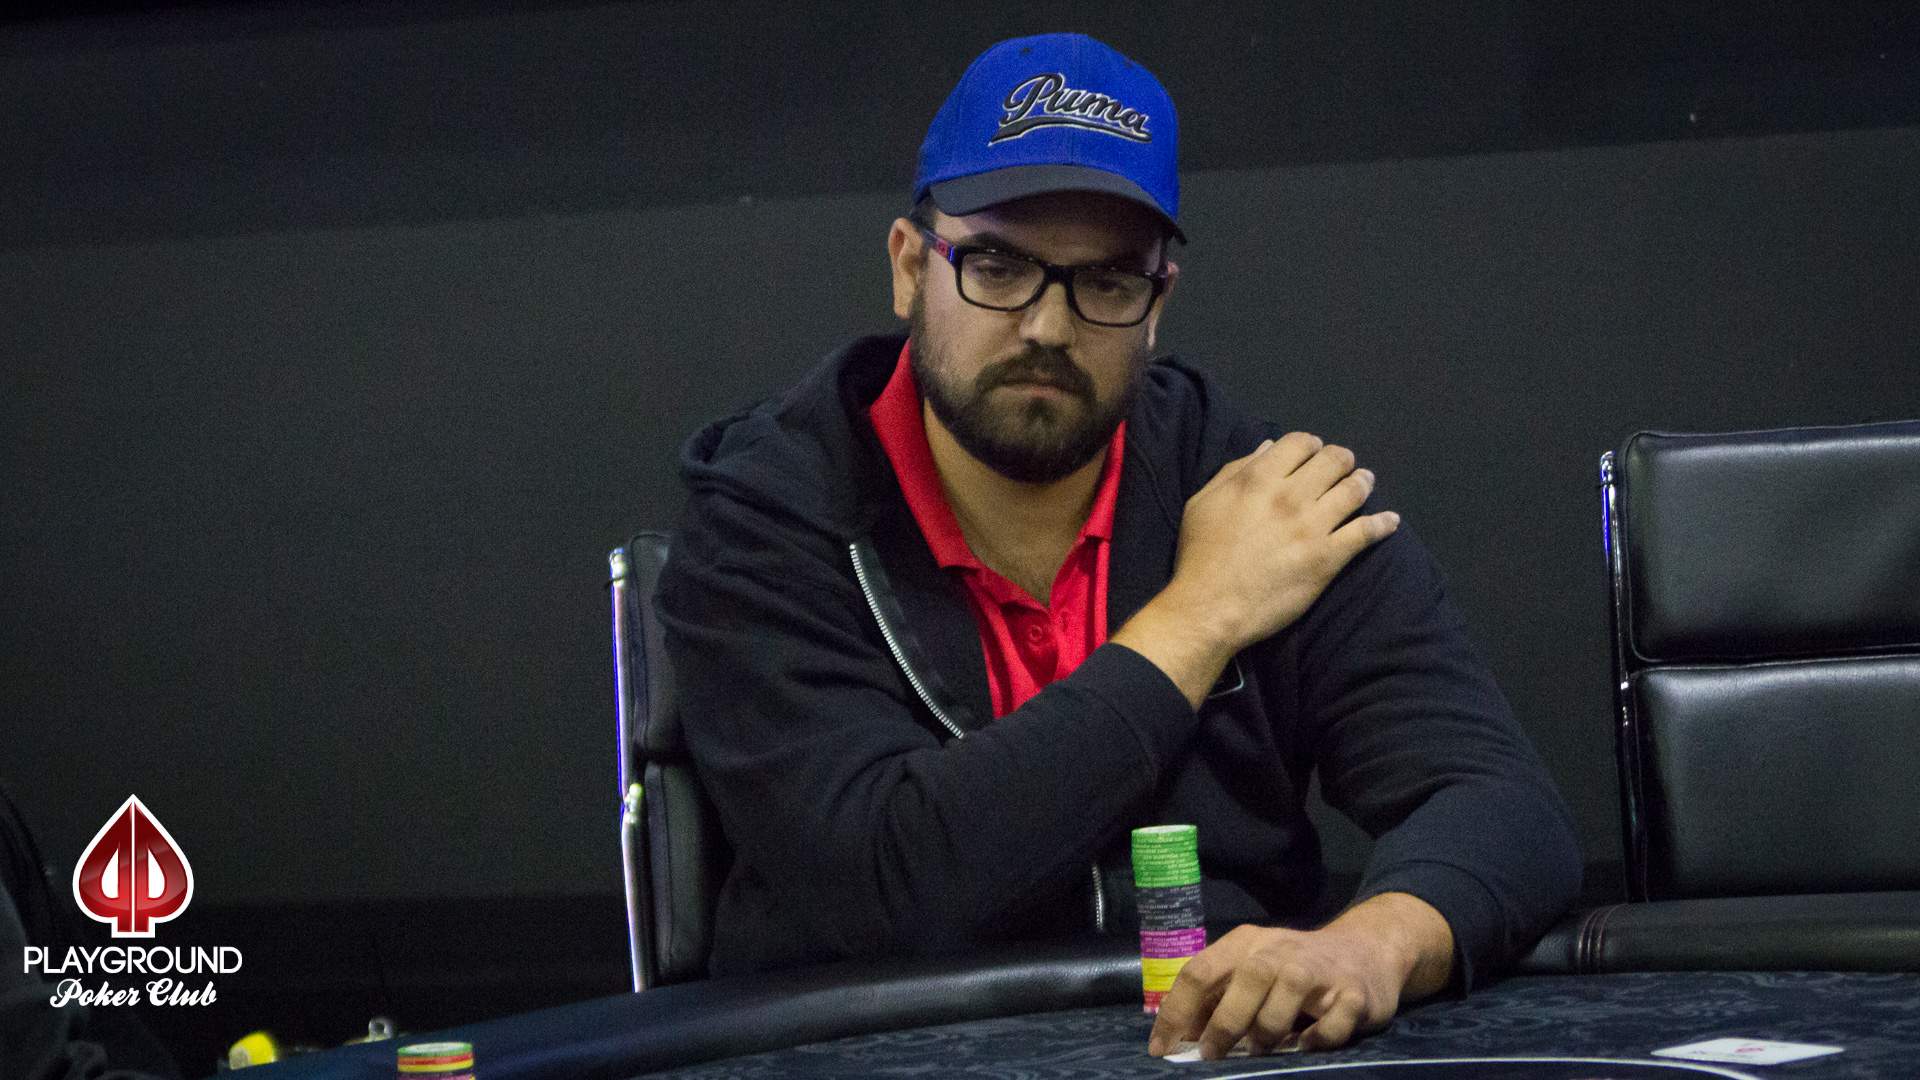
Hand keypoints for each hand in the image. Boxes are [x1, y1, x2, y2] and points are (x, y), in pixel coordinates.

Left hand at [1145, 923, 1402, 1058]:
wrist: (1365, 951)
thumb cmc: (1293, 969)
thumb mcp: (1251, 973)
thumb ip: (1218, 998)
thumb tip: (1179, 1038)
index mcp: (1246, 943)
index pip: (1200, 972)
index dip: (1176, 1013)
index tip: (1161, 1049)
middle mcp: (1280, 948)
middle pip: (1245, 980)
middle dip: (1223, 1025)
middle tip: (1211, 1057)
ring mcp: (1319, 968)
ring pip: (1286, 998)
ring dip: (1267, 1034)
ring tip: (1259, 1052)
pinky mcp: (1353, 992)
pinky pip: (1332, 1023)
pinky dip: (1317, 1040)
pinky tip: (1308, 1044)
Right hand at [1171, 433, 1398, 653]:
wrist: (1210, 608)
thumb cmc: (1200, 555)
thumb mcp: (1203, 502)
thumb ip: (1236, 471)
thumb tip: (1269, 448)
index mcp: (1259, 479)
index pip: (1301, 443)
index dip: (1311, 445)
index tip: (1313, 454)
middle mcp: (1291, 496)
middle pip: (1334, 461)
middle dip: (1341, 460)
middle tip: (1343, 467)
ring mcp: (1313, 527)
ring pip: (1354, 490)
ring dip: (1363, 482)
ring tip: (1364, 483)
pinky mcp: (1328, 558)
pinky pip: (1366, 533)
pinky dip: (1383, 524)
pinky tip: (1391, 521)